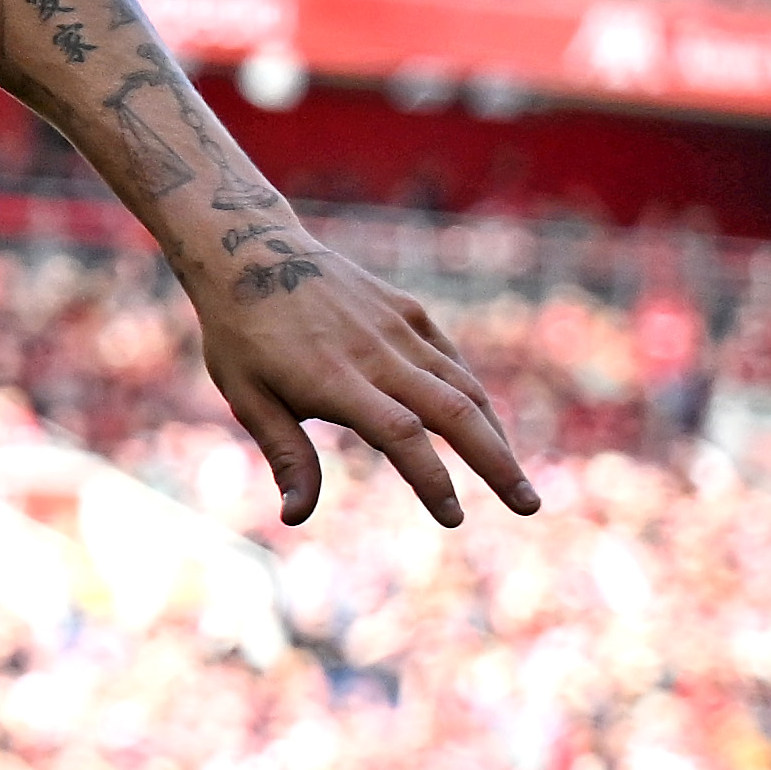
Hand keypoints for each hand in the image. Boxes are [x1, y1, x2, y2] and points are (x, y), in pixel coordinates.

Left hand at [182, 229, 541, 527]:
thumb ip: (286, 456)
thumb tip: (296, 518)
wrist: (252, 251)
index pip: (400, 436)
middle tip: (529, 505)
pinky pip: (449, 358)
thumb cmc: (241, 335)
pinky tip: (484, 424)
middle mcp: (378, 353)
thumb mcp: (248, 398)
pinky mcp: (407, 310)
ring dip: (495, 433)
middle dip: (497, 462)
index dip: (431, 478)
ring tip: (514, 475)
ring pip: (463, 384)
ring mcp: (398, 327)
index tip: (453, 517)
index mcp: (336, 380)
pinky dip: (473, 393)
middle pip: (454, 411)